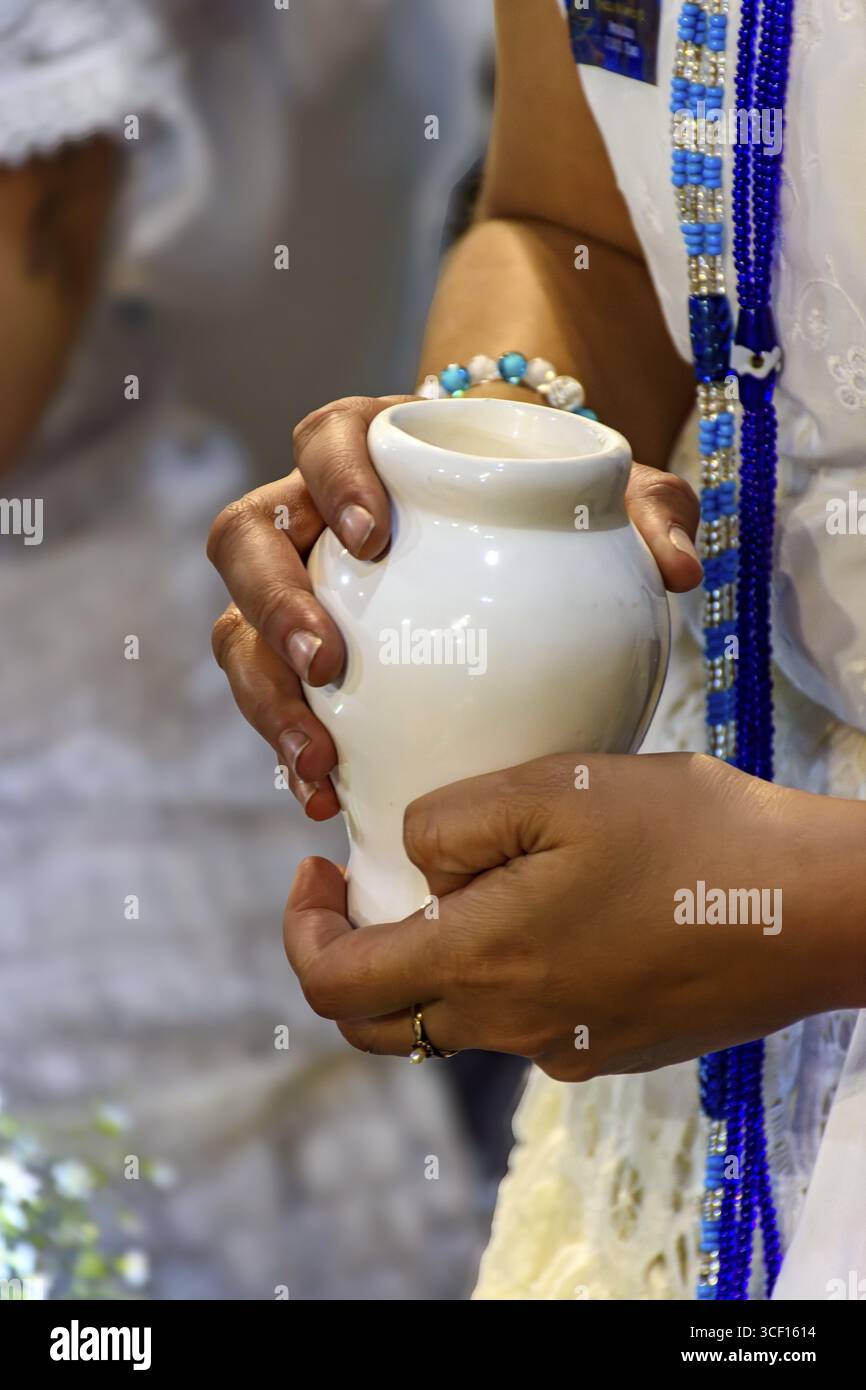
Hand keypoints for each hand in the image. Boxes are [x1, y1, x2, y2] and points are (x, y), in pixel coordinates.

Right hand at [208, 395, 702, 819]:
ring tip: (317, 762)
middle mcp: (313, 514)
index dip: (334, 477)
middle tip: (329, 663)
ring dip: (266, 696)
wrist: (522, 551)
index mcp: (374, 450)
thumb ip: (648, 513)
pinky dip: (289, 747)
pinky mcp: (299, 659)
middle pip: (247, 537)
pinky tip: (325, 795)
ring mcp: (297, 589)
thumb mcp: (608, 499)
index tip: (373, 536)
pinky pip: (269, 698)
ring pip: (238, 630)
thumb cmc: (550, 509)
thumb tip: (676, 571)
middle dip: (273, 602)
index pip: (327, 435)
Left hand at [283, 752, 857, 1079]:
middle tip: (365, 883)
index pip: (335, 986)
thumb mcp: (554, 789)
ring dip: (435, 956)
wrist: (812, 909)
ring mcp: (566, 1049)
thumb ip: (452, 823)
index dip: (301, 929)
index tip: (317, 867)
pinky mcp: (611, 1049)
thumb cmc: (688, 837)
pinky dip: (507, 971)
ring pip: (458, 1016)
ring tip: (476, 877)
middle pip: (384, 1022)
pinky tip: (559, 905)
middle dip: (351, 954)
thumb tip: (414, 860)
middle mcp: (512, 1029)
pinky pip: (527, 1018)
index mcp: (481, 966)